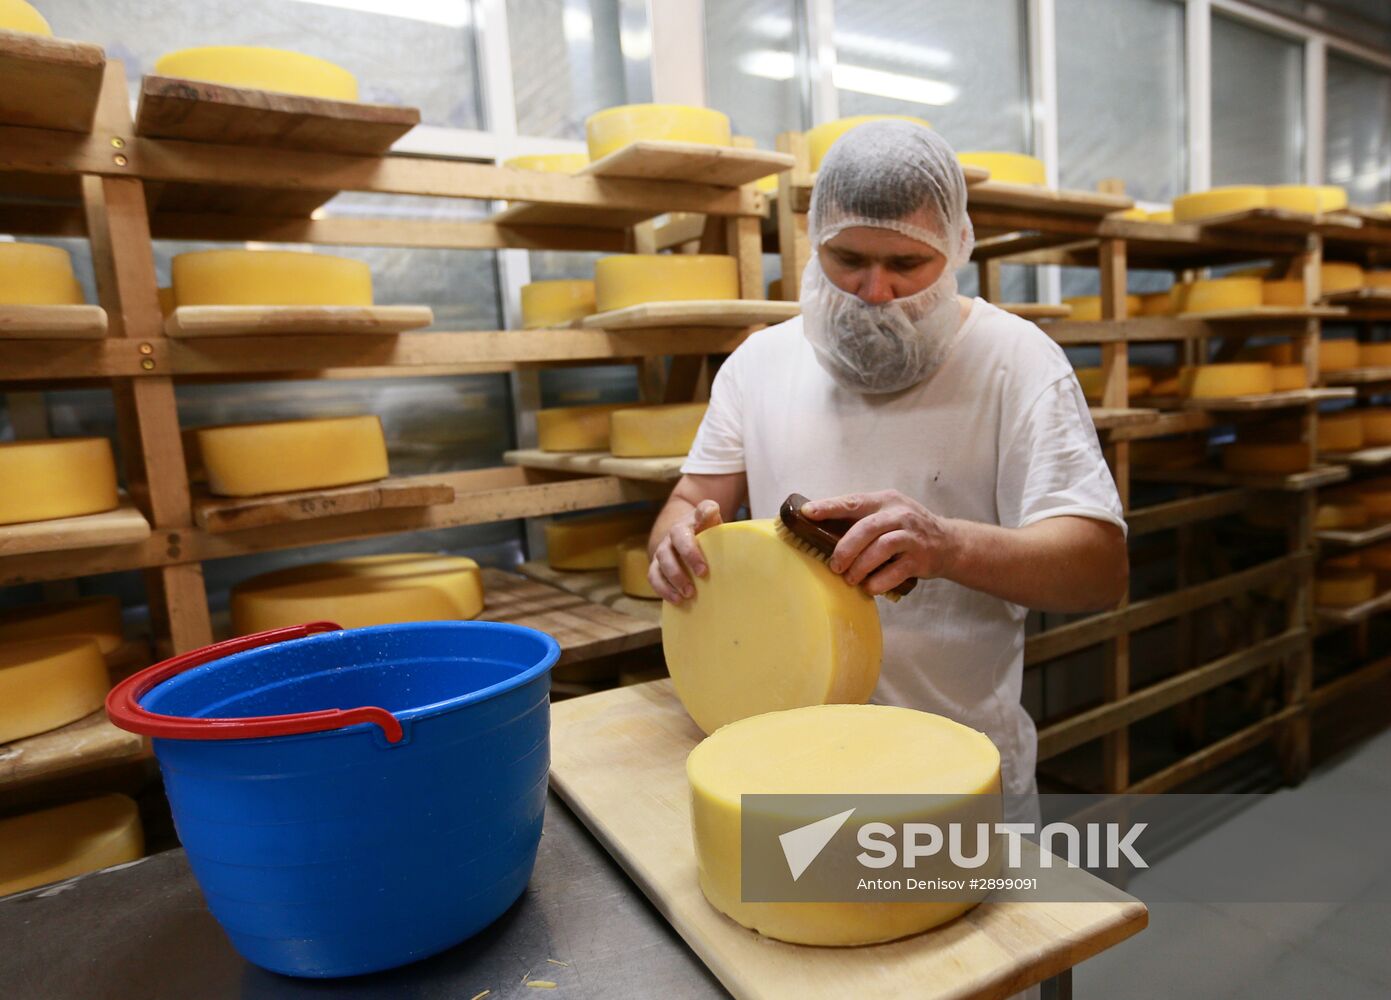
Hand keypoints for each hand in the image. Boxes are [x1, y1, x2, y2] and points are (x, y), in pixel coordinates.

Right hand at [649, 499, 722, 603]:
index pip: (700, 511)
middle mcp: (675, 532)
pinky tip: (677, 600)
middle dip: (689, 555)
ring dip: (675, 576)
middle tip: (703, 572)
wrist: (686, 541)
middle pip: (677, 538)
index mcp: (694, 521)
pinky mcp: (656, 565)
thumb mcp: (715, 529)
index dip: (705, 513)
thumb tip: (713, 511)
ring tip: (689, 593)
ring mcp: (664, 548)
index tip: (711, 515)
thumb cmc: (707, 538)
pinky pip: (654, 576)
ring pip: (663, 559)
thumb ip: (716, 522)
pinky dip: (663, 589)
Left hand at [802, 490, 958, 596]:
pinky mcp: (921, 559)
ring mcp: (912, 537)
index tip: (807, 513)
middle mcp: (900, 515)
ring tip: (849, 578)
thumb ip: (862, 518)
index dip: (829, 507)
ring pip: (881, 548)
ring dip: (860, 566)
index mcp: (885, 501)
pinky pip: (896, 571)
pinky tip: (869, 587)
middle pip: (866, 528)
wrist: (949, 543)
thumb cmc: (907, 529)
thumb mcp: (888, 514)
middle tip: (834, 565)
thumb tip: (820, 528)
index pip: (853, 501)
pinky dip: (878, 582)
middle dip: (845, 548)